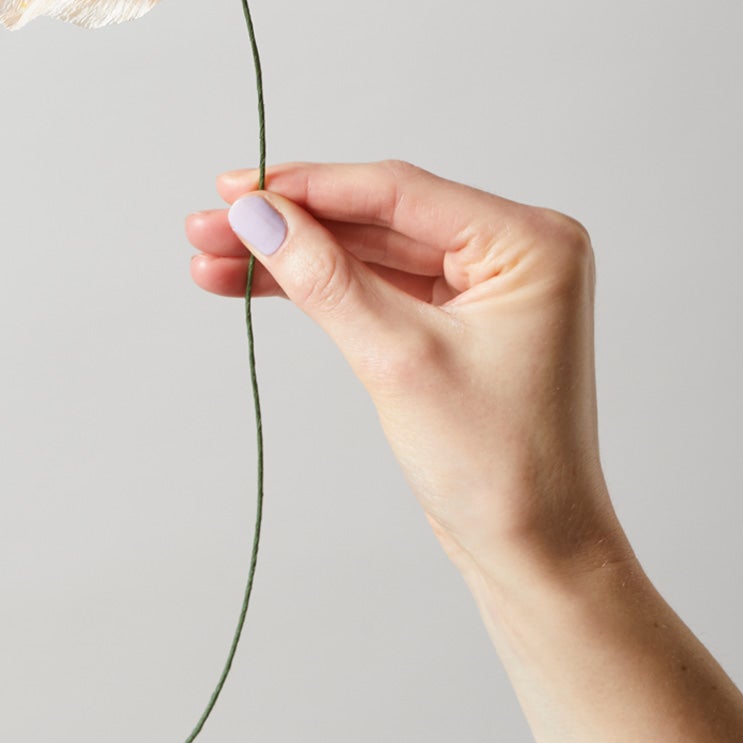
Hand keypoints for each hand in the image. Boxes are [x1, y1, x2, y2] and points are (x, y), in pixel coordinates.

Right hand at [185, 159, 627, 585]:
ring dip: (293, 255)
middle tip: (207, 226)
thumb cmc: (499, 467)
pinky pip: (379, 285)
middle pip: (377, 217)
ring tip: (212, 256)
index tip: (235, 189)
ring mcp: (487, 285)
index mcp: (531, 242)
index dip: (308, 187)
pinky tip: (255, 283)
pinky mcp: (459, 318)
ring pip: (369, 251)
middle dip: (289, 224)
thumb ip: (324, 278)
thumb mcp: (397, 359)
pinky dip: (320, 287)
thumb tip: (258, 215)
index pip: (398, 193)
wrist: (534, 554)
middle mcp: (516, 250)